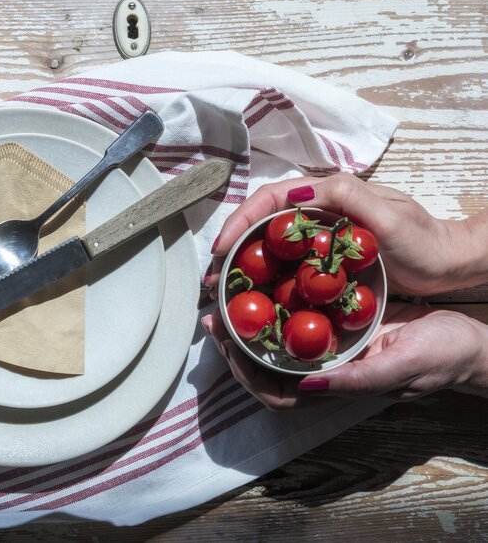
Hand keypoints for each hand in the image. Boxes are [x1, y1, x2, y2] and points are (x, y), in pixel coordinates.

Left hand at [201, 303, 487, 409]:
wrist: (468, 340)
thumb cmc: (441, 356)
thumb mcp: (403, 367)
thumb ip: (356, 381)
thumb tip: (306, 388)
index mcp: (333, 386)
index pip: (275, 393)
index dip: (246, 373)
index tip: (227, 343)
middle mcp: (323, 370)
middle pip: (265, 367)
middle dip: (235, 346)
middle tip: (213, 316)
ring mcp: (329, 348)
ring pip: (276, 343)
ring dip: (248, 326)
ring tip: (226, 300)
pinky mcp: (337, 324)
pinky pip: (298, 317)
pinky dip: (276, 305)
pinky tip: (266, 281)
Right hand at [207, 174, 478, 296]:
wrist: (449, 263)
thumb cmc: (424, 241)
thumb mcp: (389, 217)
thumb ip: (347, 199)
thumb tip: (293, 194)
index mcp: (329, 193)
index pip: (271, 198)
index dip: (241, 219)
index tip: (222, 246)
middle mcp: (319, 209)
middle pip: (263, 220)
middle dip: (233, 243)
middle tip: (214, 274)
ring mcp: (321, 233)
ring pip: (270, 241)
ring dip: (244, 261)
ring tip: (225, 287)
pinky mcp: (325, 255)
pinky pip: (287, 261)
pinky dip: (267, 275)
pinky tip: (257, 294)